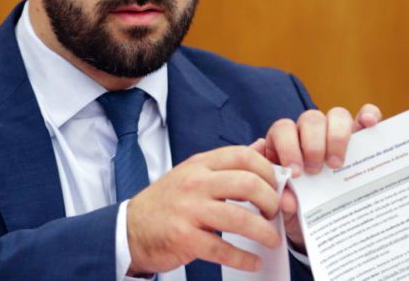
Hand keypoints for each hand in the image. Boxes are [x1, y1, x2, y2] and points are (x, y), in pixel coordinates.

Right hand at [126, 146, 282, 274]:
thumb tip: (259, 146)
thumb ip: (227, 163)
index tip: (278, 185)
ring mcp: (189, 210)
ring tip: (271, 239)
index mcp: (200, 164)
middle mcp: (195, 182)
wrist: (130, 228)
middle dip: (271, 200)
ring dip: (264, 232)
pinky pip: (222, 249)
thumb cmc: (167, 201)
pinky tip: (253, 261)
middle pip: (247, 184)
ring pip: (240, 218)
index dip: (268, 170)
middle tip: (276, 213)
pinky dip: (243, 258)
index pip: (243, 156)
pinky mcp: (184, 238)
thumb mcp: (194, 172)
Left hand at [251, 104, 381, 249]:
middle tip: (316, 171)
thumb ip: (282, 199)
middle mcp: (309, 131)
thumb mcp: (285, 206)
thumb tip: (288, 201)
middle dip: (314, 145)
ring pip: (337, 115)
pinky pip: (366, 115)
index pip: (283, 129)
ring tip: (337, 165)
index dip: (288, 147)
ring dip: (338, 137)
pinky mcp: (360, 138)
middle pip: (311, 119)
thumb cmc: (295, 207)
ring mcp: (335, 132)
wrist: (315, 222)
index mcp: (283, 143)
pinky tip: (369, 124)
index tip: (296, 173)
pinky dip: (368, 115)